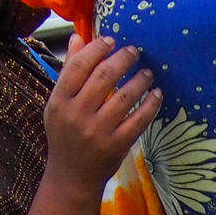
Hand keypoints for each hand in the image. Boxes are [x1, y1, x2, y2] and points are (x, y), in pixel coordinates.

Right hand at [43, 35, 162, 198]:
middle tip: (135, 52)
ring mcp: (98, 131)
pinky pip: (139, 119)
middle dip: (123, 59)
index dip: (97, 49)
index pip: (79, 66)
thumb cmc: (65, 135)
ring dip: (140, 80)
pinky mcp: (117, 145)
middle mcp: (77, 115)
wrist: (71, 176)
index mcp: (60, 101)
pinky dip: (151, 104)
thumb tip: (78, 37)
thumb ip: (68, 72)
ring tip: (148, 72)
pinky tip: (157, 94)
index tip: (111, 40)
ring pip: (125, 97)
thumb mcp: (58, 104)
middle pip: (104, 77)